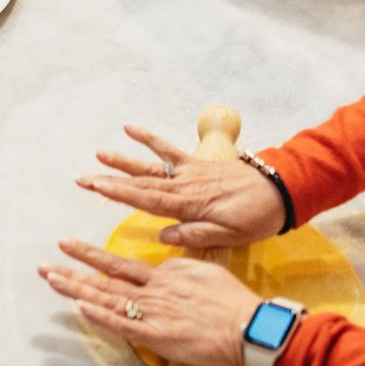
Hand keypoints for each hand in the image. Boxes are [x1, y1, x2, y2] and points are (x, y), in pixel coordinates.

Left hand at [39, 238, 260, 365]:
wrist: (252, 327)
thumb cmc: (236, 304)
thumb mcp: (207, 274)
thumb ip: (184, 269)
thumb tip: (171, 269)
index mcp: (166, 274)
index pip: (123, 268)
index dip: (95, 260)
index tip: (72, 250)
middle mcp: (154, 289)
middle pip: (106, 276)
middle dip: (73, 268)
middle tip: (46, 263)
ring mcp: (153, 311)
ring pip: (107, 297)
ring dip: (75, 287)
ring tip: (50, 277)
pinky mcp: (157, 334)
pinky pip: (122, 324)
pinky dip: (99, 315)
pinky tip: (78, 306)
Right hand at [75, 124, 285, 248]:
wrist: (281, 192)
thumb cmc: (256, 218)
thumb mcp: (230, 236)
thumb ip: (195, 234)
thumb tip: (162, 236)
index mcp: (188, 206)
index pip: (146, 200)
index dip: (118, 193)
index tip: (95, 187)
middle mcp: (183, 186)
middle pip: (140, 183)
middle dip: (110, 180)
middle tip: (83, 177)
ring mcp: (189, 173)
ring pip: (150, 167)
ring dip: (124, 161)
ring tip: (99, 153)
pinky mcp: (197, 164)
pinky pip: (169, 150)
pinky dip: (150, 139)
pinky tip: (131, 128)